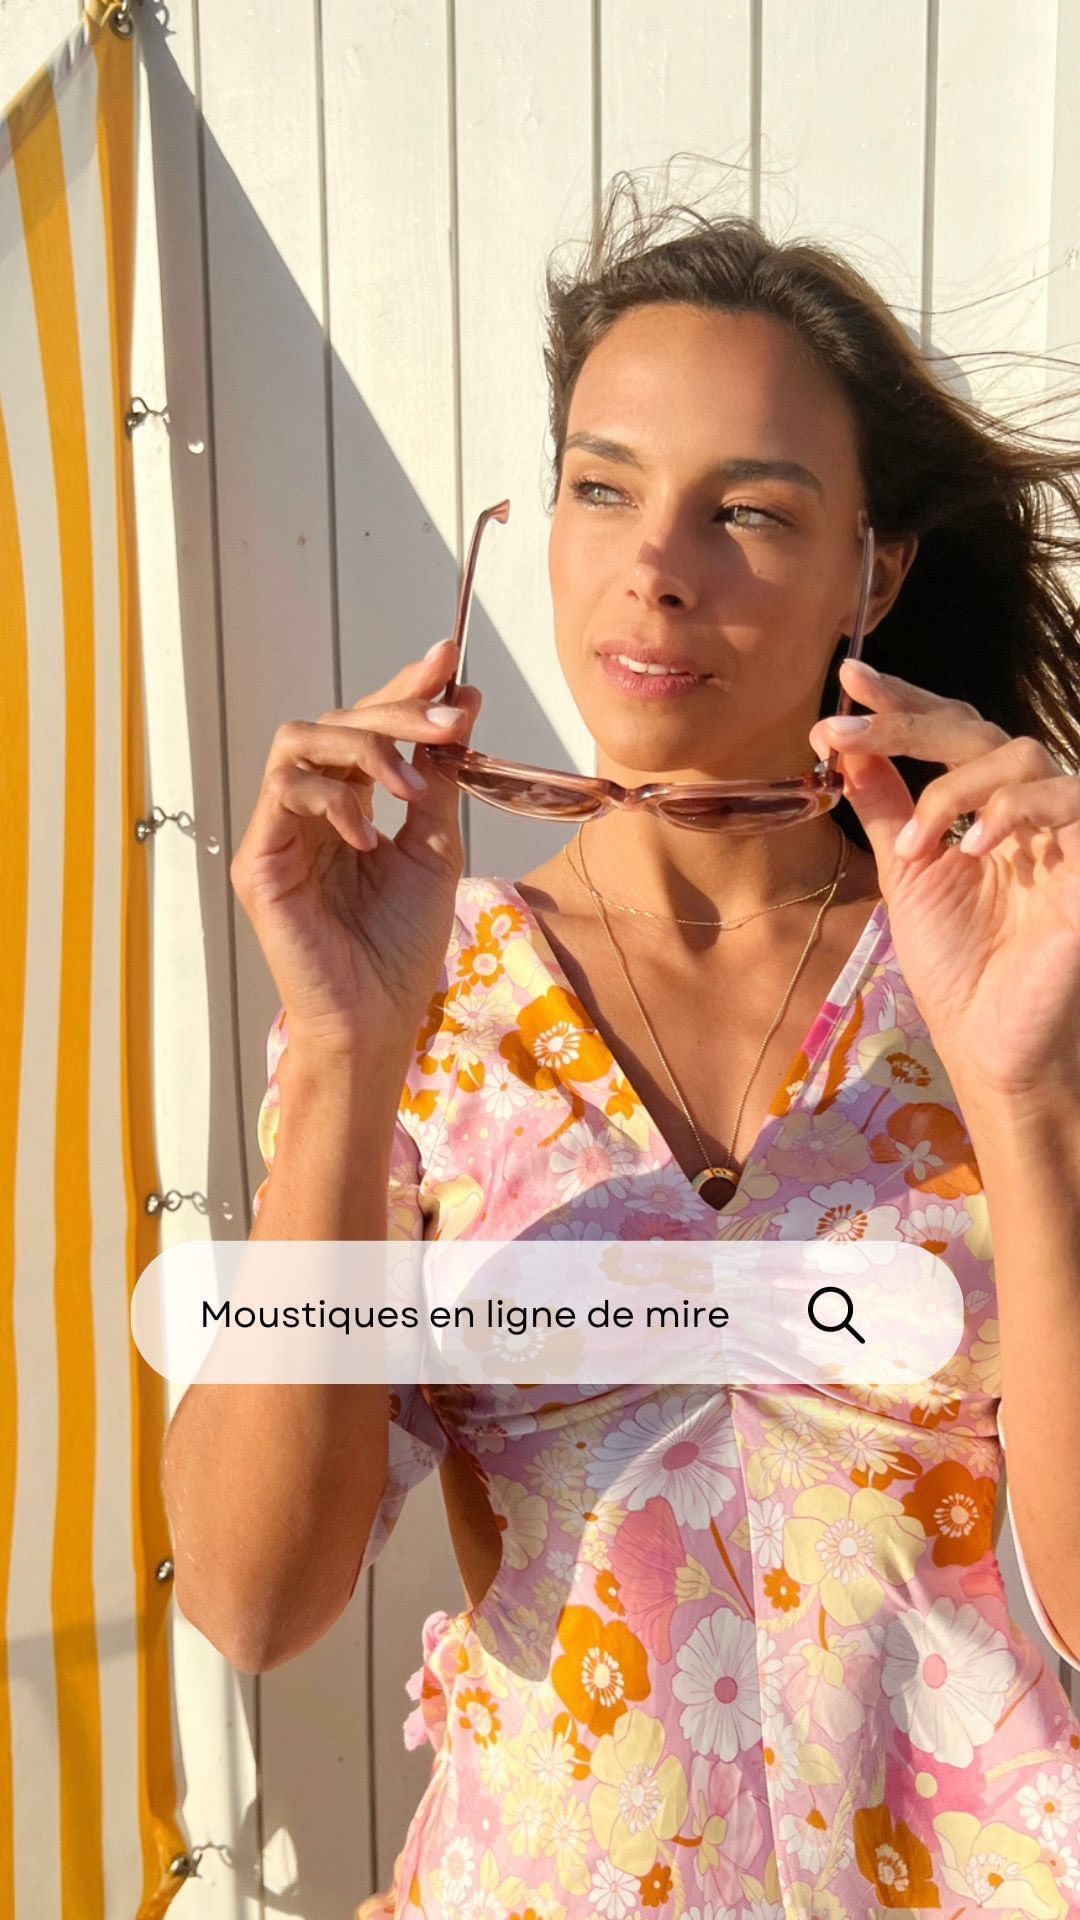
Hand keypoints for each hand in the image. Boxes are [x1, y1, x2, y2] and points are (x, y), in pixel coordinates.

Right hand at [231, 640, 480, 1059]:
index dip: (403, 689)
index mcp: (348, 804)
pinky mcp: (258, 860)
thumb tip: (463, 702)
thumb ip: (440, 776)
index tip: (450, 660)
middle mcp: (307, 809)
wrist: (378, 1018)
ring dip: (364, 748)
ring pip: (299, 740)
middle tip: (447, 723)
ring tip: (409, 788)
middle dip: (395, 712)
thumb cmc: (401, 946)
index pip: (366, 726)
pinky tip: (369, 834)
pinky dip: (332, 797)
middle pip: (335, 722)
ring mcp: (278, 832)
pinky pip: (281, 791)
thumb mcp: (435, 846)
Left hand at [808, 658, 1079, 1101]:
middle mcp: (1025, 807)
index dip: (902, 701)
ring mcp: (1062, 830)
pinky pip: (1070, 799)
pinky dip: (1016, 809)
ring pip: (1020, 754)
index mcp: (983, 808)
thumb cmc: (957, 967)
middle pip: (977, 729)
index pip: (950, 732)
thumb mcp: (906, 875)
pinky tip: (978, 845)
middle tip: (843, 723)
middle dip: (905, 719)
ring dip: (953, 789)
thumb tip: (842, 747)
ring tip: (916, 847)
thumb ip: (885, 806)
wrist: (990, 1042)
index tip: (847, 676)